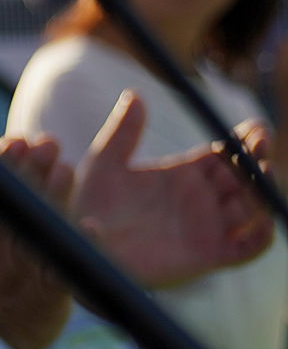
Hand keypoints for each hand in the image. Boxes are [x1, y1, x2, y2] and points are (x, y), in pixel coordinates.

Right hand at [0, 135, 72, 348]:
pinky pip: (65, 266)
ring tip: (66, 170)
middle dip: (31, 170)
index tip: (14, 141)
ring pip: (38, 226)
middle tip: (49, 144)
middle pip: (14, 202)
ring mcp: (21, 269)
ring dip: (54, 196)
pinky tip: (91, 226)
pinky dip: (79, 246)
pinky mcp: (48, 291)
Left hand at [73, 92, 272, 289]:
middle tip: (262, 140)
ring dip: (265, 190)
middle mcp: (202, 199)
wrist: (83, 246)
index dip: (243, 141)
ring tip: (265, 169)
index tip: (254, 126)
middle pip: (244, 177)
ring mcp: (208, 227)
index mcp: (183, 174)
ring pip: (252, 207)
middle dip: (258, 158)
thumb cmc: (90, 205)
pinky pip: (248, 248)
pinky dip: (263, 236)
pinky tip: (264, 219)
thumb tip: (134, 93)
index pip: (225, 154)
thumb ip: (122, 132)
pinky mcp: (209, 255)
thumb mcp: (104, 164)